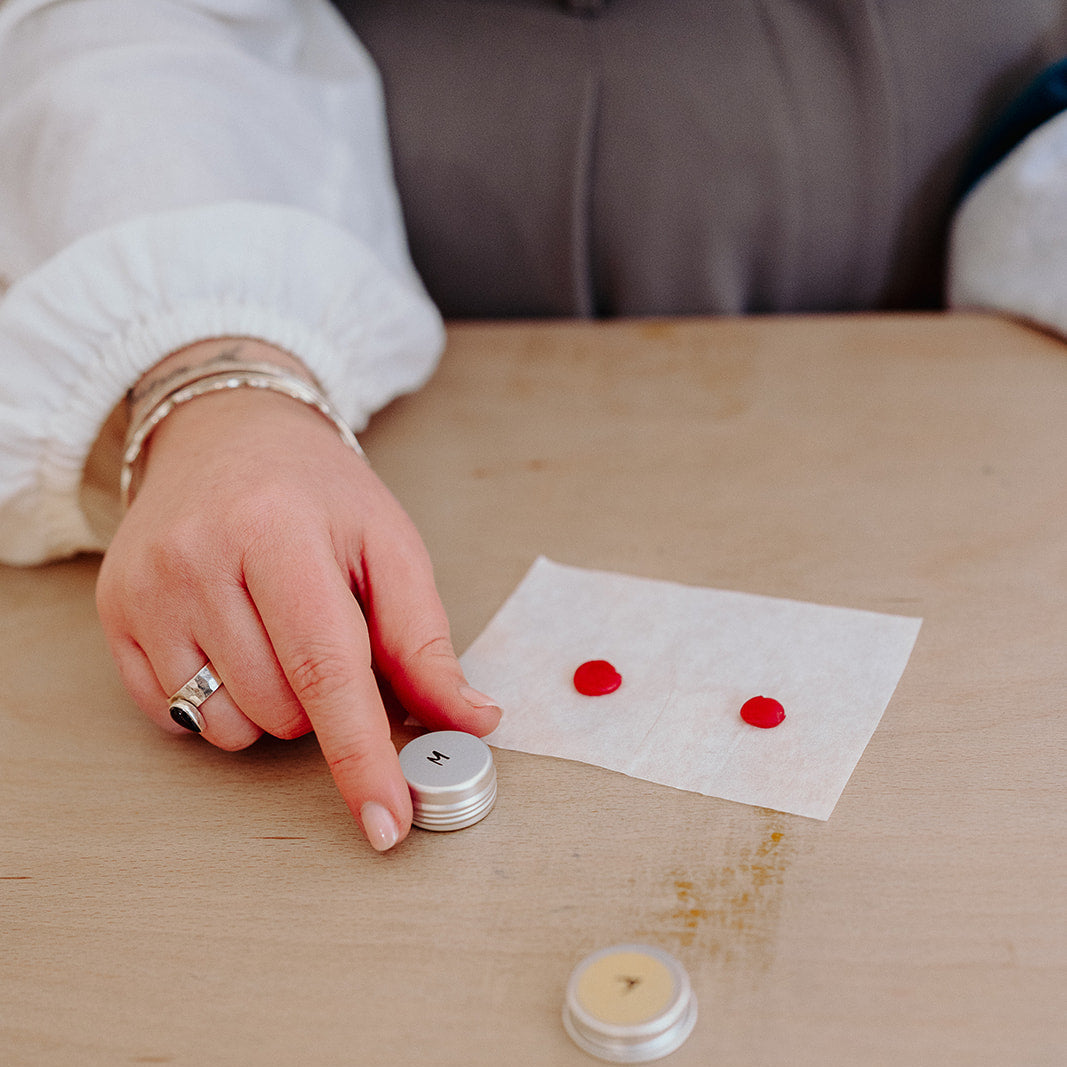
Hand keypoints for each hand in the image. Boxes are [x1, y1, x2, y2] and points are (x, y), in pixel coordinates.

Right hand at [96, 352, 500, 851]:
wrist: (224, 433)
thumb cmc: (316, 491)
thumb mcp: (388, 544)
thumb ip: (425, 640)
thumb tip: (470, 721)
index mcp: (276, 531)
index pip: (326, 668)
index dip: (361, 754)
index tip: (386, 821)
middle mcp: (196, 560)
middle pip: (283, 708)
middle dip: (325, 699)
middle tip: (324, 628)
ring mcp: (145, 593)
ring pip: (230, 726)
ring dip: (274, 706)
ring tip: (276, 629)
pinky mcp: (115, 617)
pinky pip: (176, 719)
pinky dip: (221, 704)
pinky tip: (232, 641)